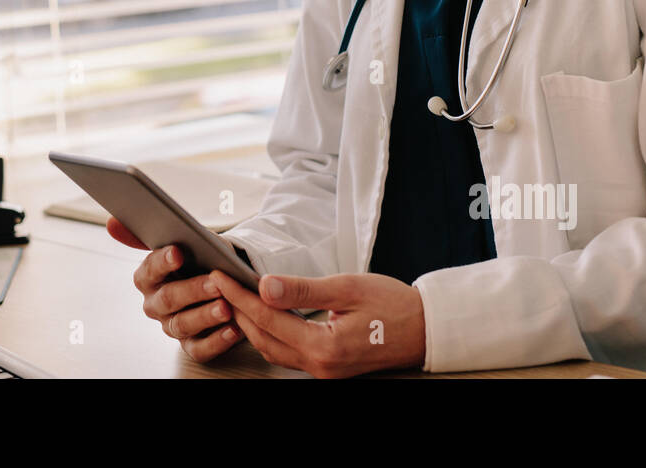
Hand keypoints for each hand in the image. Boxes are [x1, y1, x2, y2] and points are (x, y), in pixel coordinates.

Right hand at [106, 217, 242, 361]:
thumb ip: (148, 234)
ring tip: (226, 308)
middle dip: (192, 290)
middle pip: (168, 299)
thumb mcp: (182, 241)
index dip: (162, 262)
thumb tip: (111, 222)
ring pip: (182, 324)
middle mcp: (155, 304)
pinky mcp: (191, 345)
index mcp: (148, 278)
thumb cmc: (198, 260)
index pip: (149, 271)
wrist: (220, 282)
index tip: (178, 252)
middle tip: (215, 283)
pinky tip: (233, 329)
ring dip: (205, 316)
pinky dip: (217, 341)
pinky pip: (199, 349)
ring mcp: (172, 326)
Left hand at [209, 270, 425, 377]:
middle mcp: (319, 365)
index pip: (266, 318)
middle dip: (237, 310)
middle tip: (219, 284)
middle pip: (263, 337)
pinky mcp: (328, 366)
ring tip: (234, 296)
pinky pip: (287, 352)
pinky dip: (269, 333)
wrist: (426, 330)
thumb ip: (303, 290)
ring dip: (250, 323)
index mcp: (323, 346)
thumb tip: (265, 286)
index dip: (239, 295)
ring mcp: (323, 370)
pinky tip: (263, 315)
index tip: (220, 275)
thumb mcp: (348, 288)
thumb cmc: (394, 306)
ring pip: (272, 348)